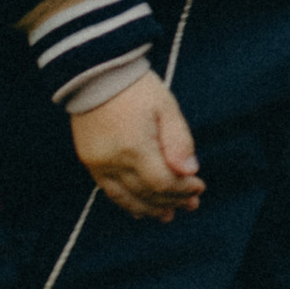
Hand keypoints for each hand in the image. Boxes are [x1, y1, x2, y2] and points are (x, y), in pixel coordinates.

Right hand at [72, 70, 203, 221]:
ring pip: (126, 199)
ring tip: (168, 214)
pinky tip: (140, 209)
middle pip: (146, 194)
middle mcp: (113, 161)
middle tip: (191, 205)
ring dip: (150, 208)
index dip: (182, 189)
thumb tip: (189, 172)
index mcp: (134, 146)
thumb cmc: (136, 87)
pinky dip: (127, 203)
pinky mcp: (90, 161)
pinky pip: (109, 191)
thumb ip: (179, 141)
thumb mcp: (166, 107)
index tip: (199, 186)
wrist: (96, 73)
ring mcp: (98, 164)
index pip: (162, 182)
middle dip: (172, 201)